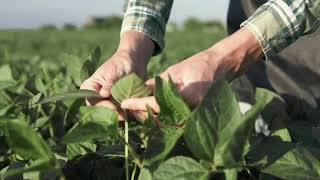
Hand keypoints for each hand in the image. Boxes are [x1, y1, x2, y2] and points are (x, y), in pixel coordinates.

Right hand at [80, 31, 153, 119]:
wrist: (134, 63)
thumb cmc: (121, 64)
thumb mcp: (114, 73)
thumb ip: (109, 84)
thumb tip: (103, 94)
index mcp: (90, 87)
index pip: (92, 102)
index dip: (102, 107)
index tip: (115, 108)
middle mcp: (97, 97)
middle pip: (100, 111)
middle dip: (112, 115)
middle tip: (124, 116)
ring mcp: (107, 102)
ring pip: (110, 115)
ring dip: (120, 117)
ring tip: (130, 115)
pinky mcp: (118, 106)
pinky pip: (120, 114)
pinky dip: (127, 115)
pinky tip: (134, 114)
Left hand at [121, 27, 262, 120]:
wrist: (219, 68)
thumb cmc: (198, 65)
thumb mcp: (174, 71)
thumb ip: (156, 84)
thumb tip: (137, 92)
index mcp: (188, 96)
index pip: (157, 105)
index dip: (139, 104)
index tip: (125, 102)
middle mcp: (192, 110)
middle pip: (160, 120)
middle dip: (142, 115)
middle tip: (128, 109)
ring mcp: (195, 117)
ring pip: (166, 125)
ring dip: (150, 120)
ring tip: (135, 112)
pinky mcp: (194, 118)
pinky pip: (174, 123)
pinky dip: (161, 120)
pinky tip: (150, 114)